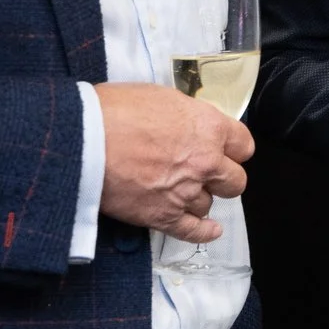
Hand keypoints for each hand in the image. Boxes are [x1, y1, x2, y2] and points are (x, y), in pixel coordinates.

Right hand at [94, 82, 252, 243]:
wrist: (85, 139)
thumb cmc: (116, 110)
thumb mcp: (161, 97)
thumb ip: (186, 116)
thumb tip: (189, 125)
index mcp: (209, 128)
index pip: (243, 145)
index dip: (234, 149)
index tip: (226, 151)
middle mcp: (205, 163)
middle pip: (235, 181)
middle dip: (223, 177)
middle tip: (208, 174)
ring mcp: (186, 192)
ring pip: (209, 204)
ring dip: (199, 198)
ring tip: (182, 192)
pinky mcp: (164, 217)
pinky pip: (193, 231)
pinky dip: (204, 232)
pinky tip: (210, 230)